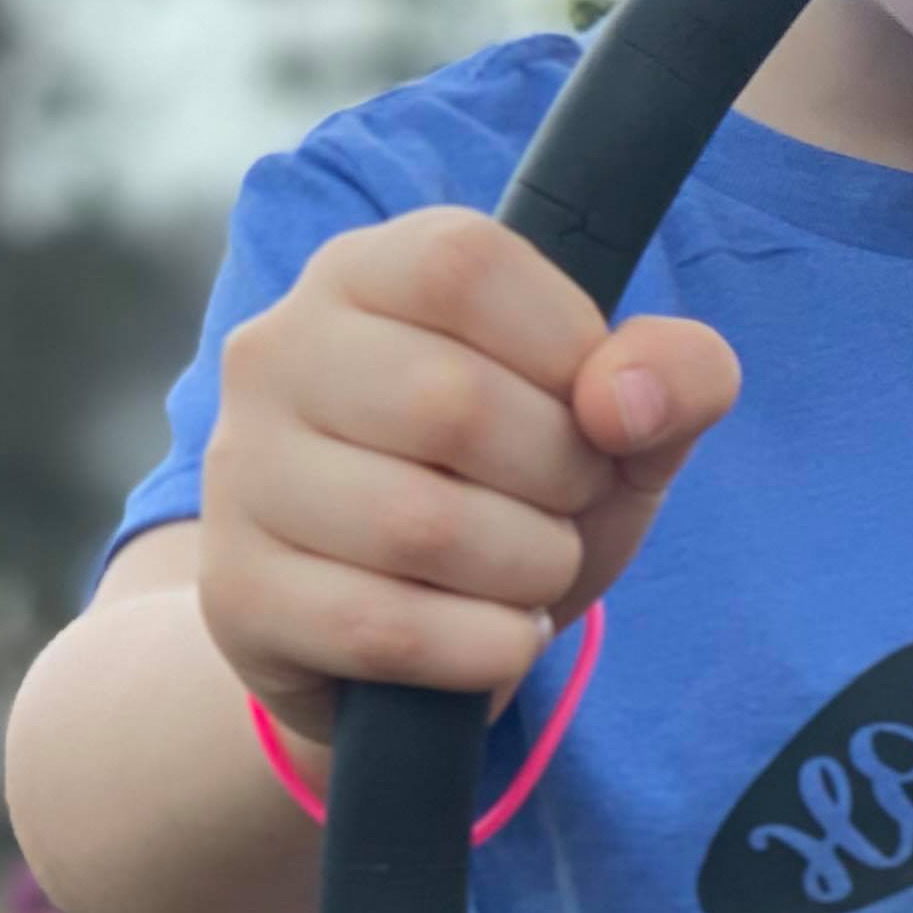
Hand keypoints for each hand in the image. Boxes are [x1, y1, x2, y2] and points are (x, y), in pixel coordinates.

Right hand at [198, 207, 740, 749]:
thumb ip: (676, 377)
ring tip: (527, 571)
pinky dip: (483, 647)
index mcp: (366, 273)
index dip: (564, 347)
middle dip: (559, 477)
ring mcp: (242, 473)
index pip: (466, 265)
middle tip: (562, 504)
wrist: (404, 637)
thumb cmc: (514, 495)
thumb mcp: (620, 428)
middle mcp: (279, 353)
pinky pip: (385, 628)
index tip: (587, 408)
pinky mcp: (236, 592)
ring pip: (422, 527)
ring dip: (526, 569)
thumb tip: (626, 399)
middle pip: (453, 403)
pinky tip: (495, 637)